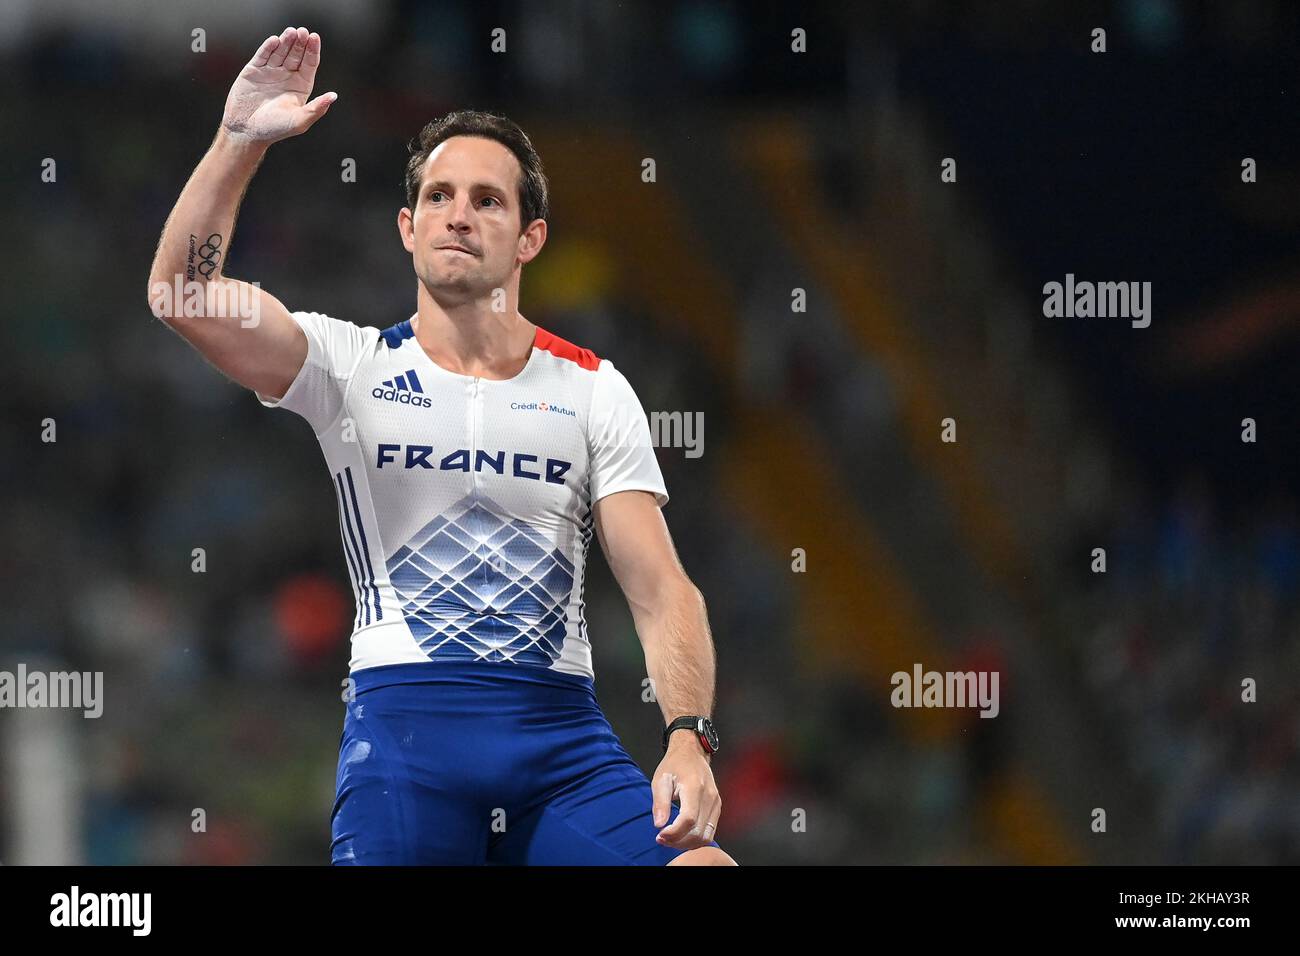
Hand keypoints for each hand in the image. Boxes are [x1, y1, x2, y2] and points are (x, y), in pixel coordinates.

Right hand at [221, 27, 335, 144]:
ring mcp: (270, 72)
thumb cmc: (275, 129)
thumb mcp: (299, 120)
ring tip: (291, 32)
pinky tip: (275, 40)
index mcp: (301, 86)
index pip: (309, 64)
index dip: (312, 50)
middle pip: (296, 54)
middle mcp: (287, 77)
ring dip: (286, 41)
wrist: (246, 131)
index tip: (315, 38)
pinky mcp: (254, 70)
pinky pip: (263, 55)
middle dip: (300, 43)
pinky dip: (268, 47)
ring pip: (280, 52)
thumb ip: (317, 108)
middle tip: (303, 32)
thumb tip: (334, 96)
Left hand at [651, 736, 721, 849]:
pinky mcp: (717, 808)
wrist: (692, 753)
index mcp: (694, 787)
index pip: (688, 819)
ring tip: (671, 839)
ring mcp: (716, 803)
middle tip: (661, 839)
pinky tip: (682, 835)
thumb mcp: (661, 779)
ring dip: (687, 843)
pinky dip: (696, 839)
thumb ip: (660, 802)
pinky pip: (710, 831)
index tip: (659, 835)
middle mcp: (709, 796)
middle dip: (678, 841)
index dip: (674, 832)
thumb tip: (659, 825)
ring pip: (706, 836)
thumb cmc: (674, 765)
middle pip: (698, 831)